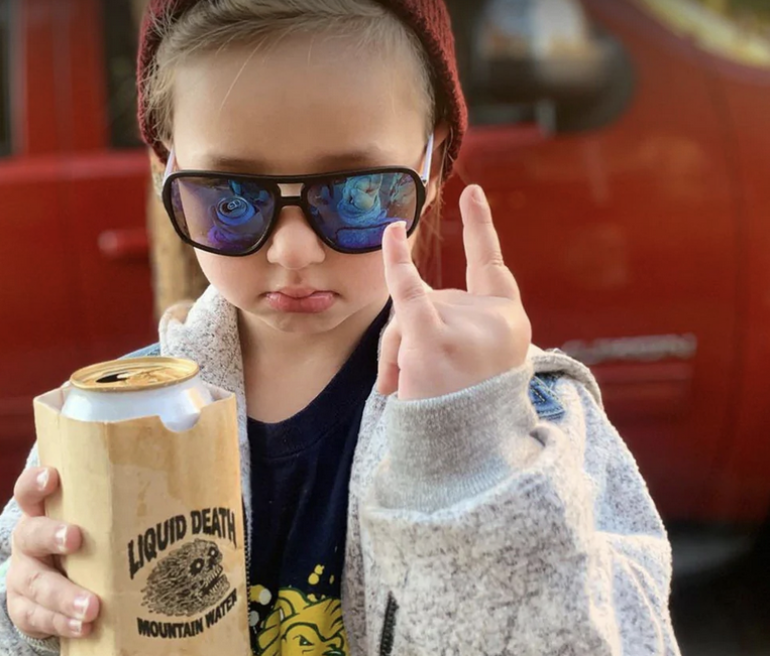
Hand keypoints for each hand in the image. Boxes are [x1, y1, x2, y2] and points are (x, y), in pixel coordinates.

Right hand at [6, 467, 100, 639]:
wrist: (52, 584)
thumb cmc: (85, 539)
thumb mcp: (91, 520)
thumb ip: (116, 502)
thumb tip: (173, 483)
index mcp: (41, 513)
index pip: (29, 490)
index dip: (37, 482)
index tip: (54, 477)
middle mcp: (27, 541)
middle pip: (30, 534)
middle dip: (51, 535)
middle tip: (75, 539)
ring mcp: (23, 576)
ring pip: (36, 583)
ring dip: (64, 595)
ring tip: (90, 607)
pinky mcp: (24, 609)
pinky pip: (38, 617)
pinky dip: (62, 623)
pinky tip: (83, 627)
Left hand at [377, 185, 530, 400]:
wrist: (467, 460)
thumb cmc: (463, 415)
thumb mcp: (469, 364)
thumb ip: (443, 322)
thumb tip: (404, 298)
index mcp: (509, 324)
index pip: (491, 266)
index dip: (480, 229)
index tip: (473, 193)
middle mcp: (496, 318)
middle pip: (433, 297)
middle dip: (410, 332)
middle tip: (404, 381)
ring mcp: (469, 327)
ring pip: (409, 309)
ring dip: (394, 347)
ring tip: (400, 388)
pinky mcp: (436, 339)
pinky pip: (408, 291)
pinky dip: (395, 262)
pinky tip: (389, 231)